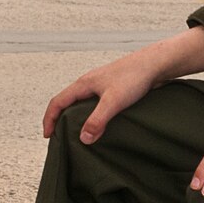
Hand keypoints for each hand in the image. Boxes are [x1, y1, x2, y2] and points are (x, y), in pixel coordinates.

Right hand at [42, 49, 165, 141]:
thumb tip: (83, 138)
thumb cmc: (134, 77)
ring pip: (81, 102)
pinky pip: (95, 103)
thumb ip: (97, 120)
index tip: (48, 136)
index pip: (57, 102)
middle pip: (67, 102)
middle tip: (59, 136)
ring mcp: (101, 85)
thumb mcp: (113, 102)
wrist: (155, 64)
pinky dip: (91, 115)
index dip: (49, 119)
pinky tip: (100, 123)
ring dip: (76, 117)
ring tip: (78, 133)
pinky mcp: (113, 89)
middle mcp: (89, 83)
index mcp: (83, 84)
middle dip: (59, 119)